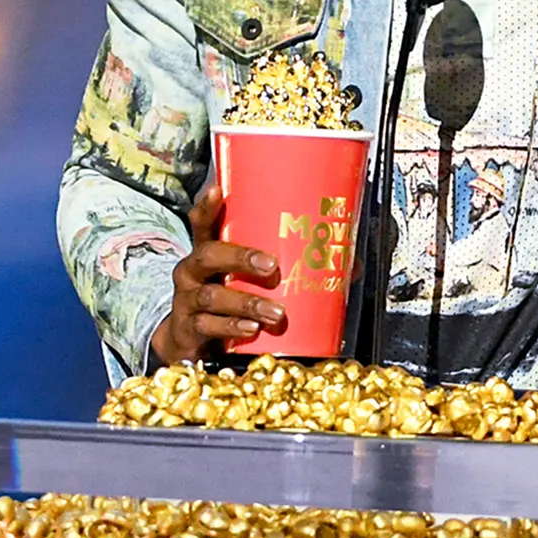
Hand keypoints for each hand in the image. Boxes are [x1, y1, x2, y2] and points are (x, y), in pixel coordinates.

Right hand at [149, 183, 285, 365]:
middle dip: (241, 258)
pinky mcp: (187, 329)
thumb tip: (350, 263)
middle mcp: (192, 270)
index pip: (203, 223)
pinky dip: (231, 327)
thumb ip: (288, 268)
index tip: (218, 191)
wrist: (196, 346)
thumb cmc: (233, 301)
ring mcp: (187, 300)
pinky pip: (207, 326)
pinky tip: (252, 328)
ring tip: (277, 313)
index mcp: (209, 252)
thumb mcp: (250, 280)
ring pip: (212, 295)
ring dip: (247, 302)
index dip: (208, 207)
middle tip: (273, 266)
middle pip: (209, 254)